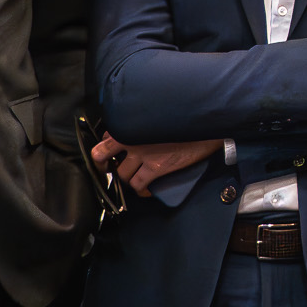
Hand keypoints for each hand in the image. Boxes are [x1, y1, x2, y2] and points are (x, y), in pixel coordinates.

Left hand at [91, 133, 224, 197]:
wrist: (206, 127)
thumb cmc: (185, 120)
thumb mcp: (158, 115)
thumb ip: (144, 123)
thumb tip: (137, 131)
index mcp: (131, 122)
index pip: (106, 136)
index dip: (107, 146)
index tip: (112, 152)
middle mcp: (132, 137)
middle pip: (101, 155)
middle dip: (102, 164)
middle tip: (108, 169)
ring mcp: (143, 154)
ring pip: (122, 174)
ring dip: (128, 179)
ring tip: (136, 179)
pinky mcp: (156, 167)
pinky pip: (139, 185)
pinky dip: (141, 191)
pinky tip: (147, 190)